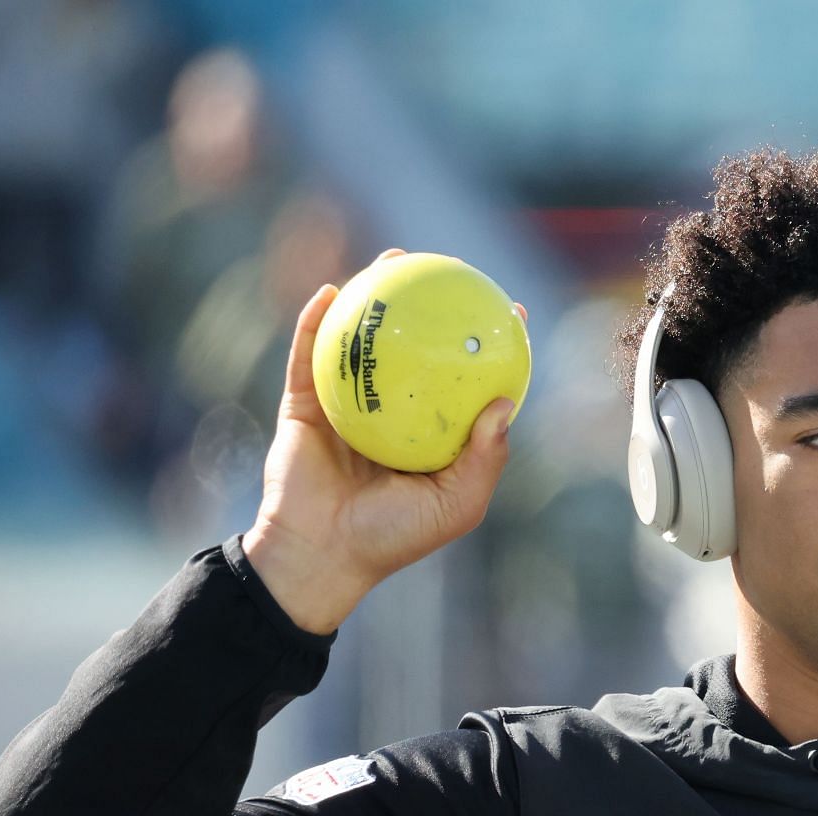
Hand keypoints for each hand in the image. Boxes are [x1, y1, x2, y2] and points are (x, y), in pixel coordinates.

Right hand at [242, 248, 524, 633]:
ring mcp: (347, 405)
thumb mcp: (454, 504)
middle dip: (434, 304)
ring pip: (363, 340)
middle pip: (417, 347)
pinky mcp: (304, 405)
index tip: (513, 314)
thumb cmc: (393, 538)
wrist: (320, 555)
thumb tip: (507, 402)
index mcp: (430, 435)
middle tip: (453, 269)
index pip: (466, 380)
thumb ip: (483, 458)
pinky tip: (332, 291)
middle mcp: (393, 413)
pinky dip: (316, 321)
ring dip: (376, 294)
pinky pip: (309, 356)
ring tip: (393, 259)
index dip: (490, 346)